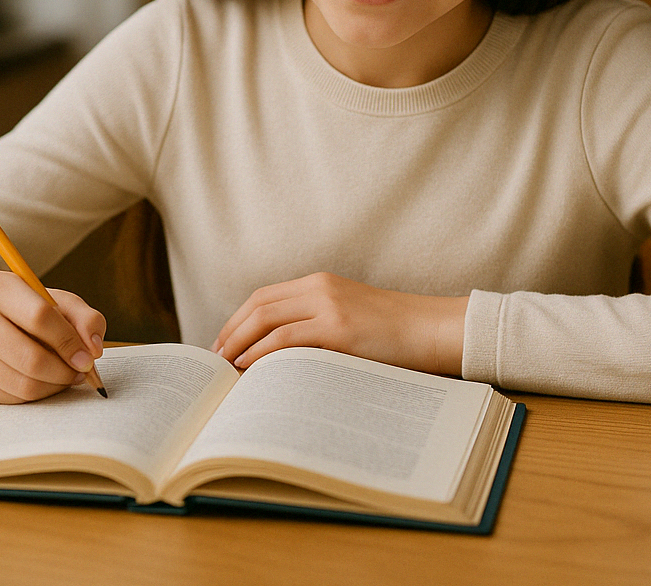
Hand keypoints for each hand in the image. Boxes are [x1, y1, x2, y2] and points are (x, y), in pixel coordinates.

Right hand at [0, 270, 106, 403]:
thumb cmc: (26, 311)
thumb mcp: (57, 302)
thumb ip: (85, 318)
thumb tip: (94, 349)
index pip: (40, 317)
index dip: (69, 342)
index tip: (88, 358)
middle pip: (30, 358)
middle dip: (64, 372)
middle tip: (80, 373)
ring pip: (22, 384)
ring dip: (53, 386)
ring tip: (65, 377)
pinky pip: (10, 399)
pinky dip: (35, 395)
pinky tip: (41, 382)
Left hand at [213, 272, 468, 375]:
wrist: (435, 329)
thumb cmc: (397, 334)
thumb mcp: (352, 318)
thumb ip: (318, 325)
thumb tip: (278, 355)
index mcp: (322, 282)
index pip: (264, 296)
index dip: (237, 319)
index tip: (223, 343)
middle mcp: (320, 288)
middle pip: (258, 305)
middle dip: (230, 332)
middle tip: (215, 360)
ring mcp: (329, 306)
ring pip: (266, 319)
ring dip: (239, 344)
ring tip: (225, 368)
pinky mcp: (339, 329)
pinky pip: (286, 338)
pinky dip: (261, 352)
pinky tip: (249, 368)